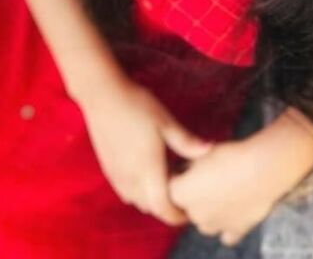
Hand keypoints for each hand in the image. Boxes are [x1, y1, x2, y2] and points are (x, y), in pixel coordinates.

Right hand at [80, 76, 214, 224]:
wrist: (102, 95)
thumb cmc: (137, 105)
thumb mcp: (165, 121)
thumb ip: (186, 141)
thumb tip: (210, 150)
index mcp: (148, 169)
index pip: (163, 207)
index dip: (176, 216)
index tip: (187, 212)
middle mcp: (130, 178)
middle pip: (150, 207)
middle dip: (165, 207)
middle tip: (179, 194)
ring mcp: (116, 175)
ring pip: (135, 200)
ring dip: (150, 199)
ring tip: (163, 182)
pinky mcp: (107, 168)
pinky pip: (124, 191)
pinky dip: (136, 191)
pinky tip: (143, 172)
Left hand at [166, 138, 276, 245]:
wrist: (259, 169)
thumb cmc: (229, 156)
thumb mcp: (202, 153)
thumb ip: (189, 165)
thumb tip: (186, 168)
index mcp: (180, 193)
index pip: (172, 186)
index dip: (181, 175)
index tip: (190, 166)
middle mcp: (194, 214)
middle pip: (189, 205)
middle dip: (195, 194)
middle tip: (211, 176)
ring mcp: (215, 225)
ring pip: (205, 221)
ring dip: (210, 211)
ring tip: (224, 191)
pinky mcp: (236, 230)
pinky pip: (227, 233)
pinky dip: (228, 225)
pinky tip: (235, 210)